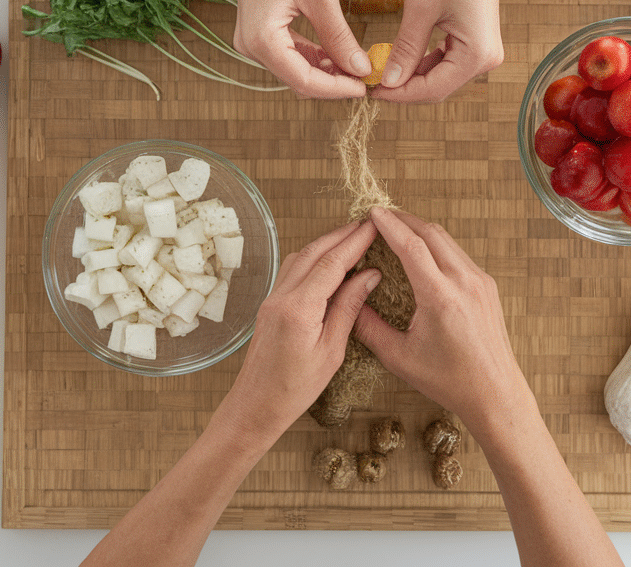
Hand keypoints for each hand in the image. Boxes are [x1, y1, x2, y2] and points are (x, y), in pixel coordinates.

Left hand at [216, 218, 378, 442]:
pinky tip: (329, 262)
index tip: (375, 226)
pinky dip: (313, 258)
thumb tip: (370, 275)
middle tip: (368, 224)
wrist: (255, 406)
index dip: (355, 242)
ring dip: (326, 243)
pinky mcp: (269, 305)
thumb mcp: (332, 351)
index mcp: (299, 309)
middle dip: (342, 235)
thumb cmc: (295, 389)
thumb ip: (349, 308)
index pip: (332, 263)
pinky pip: (292, 271)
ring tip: (352, 238)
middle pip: (314, 252)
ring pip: (300, 257)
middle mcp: (281, 297)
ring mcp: (271, 299)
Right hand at [227, 0, 372, 98]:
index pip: (304, 81)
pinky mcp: (259, 33)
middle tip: (367, 76)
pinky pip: (289, 55)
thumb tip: (361, 68)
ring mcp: (252, 41)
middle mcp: (251, 47)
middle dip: (333, 83)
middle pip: (298, 80)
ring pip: (295, 70)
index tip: (366, 85)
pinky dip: (314, 57)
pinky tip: (338, 53)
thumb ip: (339, 37)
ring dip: (326, 72)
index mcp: (262, 40)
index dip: (337, 88)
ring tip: (357, 65)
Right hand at [352, 208, 530, 429]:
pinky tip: (421, 252)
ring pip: (446, 240)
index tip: (372, 213)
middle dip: (403, 220)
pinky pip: (458, 254)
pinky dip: (436, 245)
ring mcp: (480, 281)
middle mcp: (464, 282)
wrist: (494, 392)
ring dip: (420, 230)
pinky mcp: (487, 286)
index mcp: (441, 298)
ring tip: (397, 229)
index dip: (389, 225)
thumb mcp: (399, 358)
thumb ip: (368, 327)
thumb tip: (346, 302)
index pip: (411, 246)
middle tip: (380, 217)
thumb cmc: (448, 380)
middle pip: (430, 233)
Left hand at [371, 0, 508, 102]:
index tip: (369, 89)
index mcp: (476, 54)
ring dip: (411, 76)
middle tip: (370, 80)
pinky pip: (446, 62)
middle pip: (437, 88)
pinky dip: (423, 63)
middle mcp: (485, 59)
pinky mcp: (476, 42)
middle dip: (403, 87)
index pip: (432, 89)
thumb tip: (388, 82)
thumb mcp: (420, 7)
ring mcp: (483, 51)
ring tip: (381, 67)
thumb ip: (405, 48)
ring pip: (440, 78)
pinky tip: (401, 56)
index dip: (398, 93)